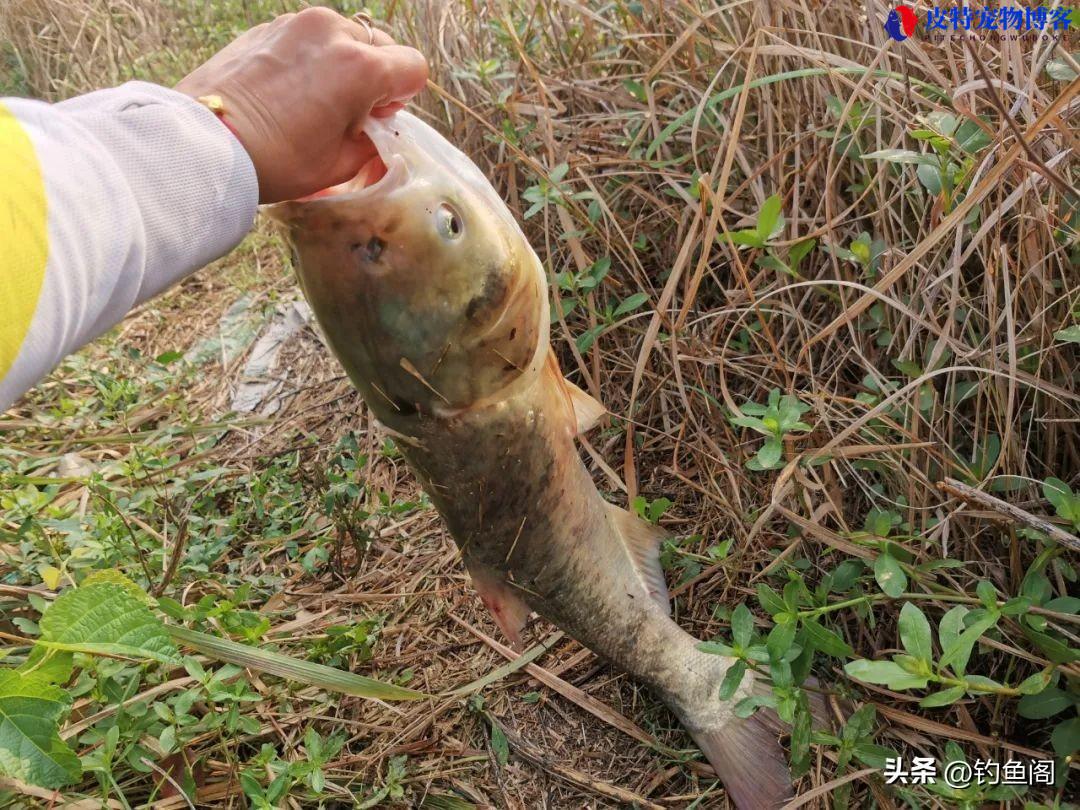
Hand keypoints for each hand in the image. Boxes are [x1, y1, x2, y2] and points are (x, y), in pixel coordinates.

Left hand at [176, 7, 427, 203]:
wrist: (206, 142)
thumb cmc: (275, 159)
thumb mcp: (340, 163)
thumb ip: (372, 139)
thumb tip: (376, 126)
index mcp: (360, 67)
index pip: (413, 67)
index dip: (402, 96)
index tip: (379, 117)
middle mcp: (333, 32)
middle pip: (380, 45)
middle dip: (374, 76)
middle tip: (347, 112)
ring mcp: (297, 24)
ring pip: (343, 37)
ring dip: (341, 64)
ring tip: (315, 101)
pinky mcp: (268, 27)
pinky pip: (308, 37)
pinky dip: (310, 58)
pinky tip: (289, 91)